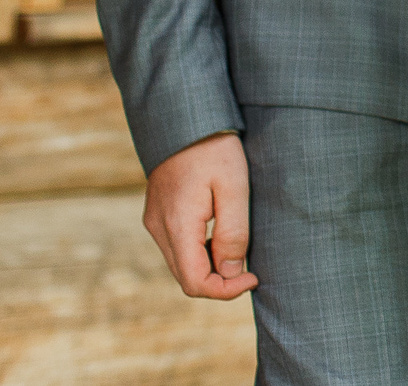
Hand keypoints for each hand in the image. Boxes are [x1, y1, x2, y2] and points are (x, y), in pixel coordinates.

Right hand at [143, 132, 257, 300]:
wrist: (185, 117)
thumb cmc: (214, 149)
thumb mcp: (234, 188)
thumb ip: (233, 234)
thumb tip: (233, 273)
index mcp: (177, 226)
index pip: (195, 284)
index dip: (226, 290)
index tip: (253, 276)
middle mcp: (158, 229)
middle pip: (187, 278)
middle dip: (220, 280)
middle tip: (250, 266)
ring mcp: (154, 222)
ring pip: (181, 264)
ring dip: (210, 266)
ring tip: (238, 245)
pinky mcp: (157, 213)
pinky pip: (178, 246)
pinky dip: (200, 251)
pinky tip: (220, 233)